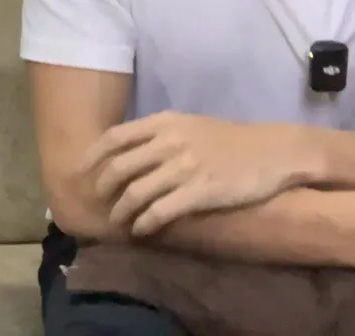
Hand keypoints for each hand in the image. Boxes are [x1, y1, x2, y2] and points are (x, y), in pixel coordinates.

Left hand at [85, 111, 316, 235]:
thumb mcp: (190, 125)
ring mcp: (185, 167)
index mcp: (164, 123)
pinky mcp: (201, 191)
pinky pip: (160, 211)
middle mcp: (169, 142)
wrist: (274, 151)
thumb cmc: (230, 139)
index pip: (114, 138)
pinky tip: (141, 231)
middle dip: (102, 190)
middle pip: (119, 168)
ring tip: (118, 223)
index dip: (91, 157)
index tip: (80, 173)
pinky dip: (144, 224)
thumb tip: (127, 151)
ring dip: (121, 212)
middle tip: (99, 204)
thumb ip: (159, 134)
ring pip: (135, 193)